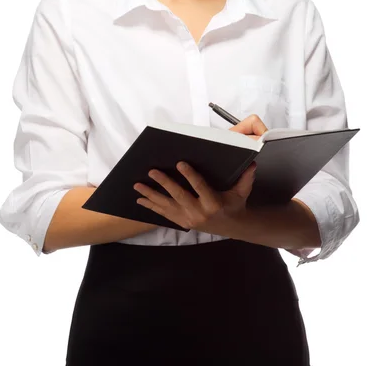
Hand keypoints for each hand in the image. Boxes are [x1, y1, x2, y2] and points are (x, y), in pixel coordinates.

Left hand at [133, 114, 267, 234]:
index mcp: (213, 203)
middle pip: (178, 196)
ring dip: (151, 195)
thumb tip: (252, 163)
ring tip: (137, 186)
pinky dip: (151, 207)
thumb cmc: (235, 205)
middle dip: (164, 183)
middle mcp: (199, 213)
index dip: (189, 175)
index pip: (199, 187)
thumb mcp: (242, 192)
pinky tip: (140, 200)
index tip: (180, 163)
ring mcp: (188, 219)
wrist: (233, 227)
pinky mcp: (182, 222)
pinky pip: (164, 215)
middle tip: (152, 171)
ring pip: (167, 206)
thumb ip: (246, 178)